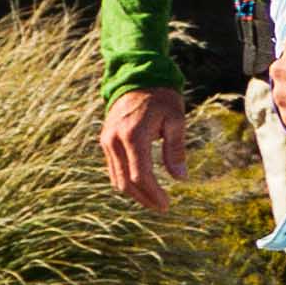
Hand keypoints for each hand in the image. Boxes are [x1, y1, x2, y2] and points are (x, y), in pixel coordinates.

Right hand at [100, 87, 193, 213]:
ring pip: (116, 178)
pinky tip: (142, 187)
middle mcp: (115, 141)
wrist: (136, 77)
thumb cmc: (161, 98)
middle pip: (126, 182)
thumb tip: (181, 178)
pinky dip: (126, 181)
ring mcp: (106, 141)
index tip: (167, 204)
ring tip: (154, 200)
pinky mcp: (105, 141)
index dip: (153, 193)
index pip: (141, 175)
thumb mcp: (176, 119)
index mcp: (133, 135)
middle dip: (144, 198)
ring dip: (134, 193)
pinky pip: (113, 168)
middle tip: (161, 207)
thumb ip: (176, 149)